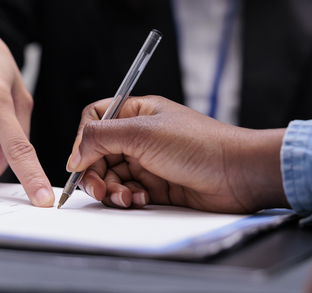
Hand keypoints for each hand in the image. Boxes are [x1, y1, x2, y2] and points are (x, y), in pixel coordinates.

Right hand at [67, 96, 288, 213]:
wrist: (237, 175)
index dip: (83, 140)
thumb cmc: (200, 145)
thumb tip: (75, 153)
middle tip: (99, 188)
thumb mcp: (142, 133)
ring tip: (125, 196)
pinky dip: (128, 198)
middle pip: (98, 153)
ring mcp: (149, 161)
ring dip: (112, 189)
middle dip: (94, 172)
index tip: (78, 161)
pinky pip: (128, 192)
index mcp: (137, 112)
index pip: (95, 119)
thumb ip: (101, 138)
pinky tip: (140, 199)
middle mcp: (140, 135)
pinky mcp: (157, 186)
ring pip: (112, 176)